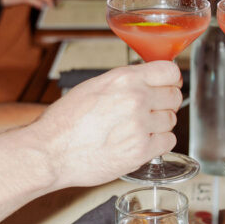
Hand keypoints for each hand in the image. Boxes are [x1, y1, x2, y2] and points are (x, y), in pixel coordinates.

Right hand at [34, 62, 181, 188]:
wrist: (50, 152)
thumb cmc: (65, 122)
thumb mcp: (94, 86)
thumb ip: (125, 81)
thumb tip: (147, 79)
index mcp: (124, 79)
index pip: (170, 71)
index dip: (171, 79)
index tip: (168, 85)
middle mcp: (135, 99)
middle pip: (174, 96)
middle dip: (165, 103)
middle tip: (151, 110)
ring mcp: (140, 126)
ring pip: (171, 120)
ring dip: (160, 125)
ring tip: (138, 129)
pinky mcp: (141, 151)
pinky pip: (169, 142)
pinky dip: (159, 143)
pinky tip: (141, 142)